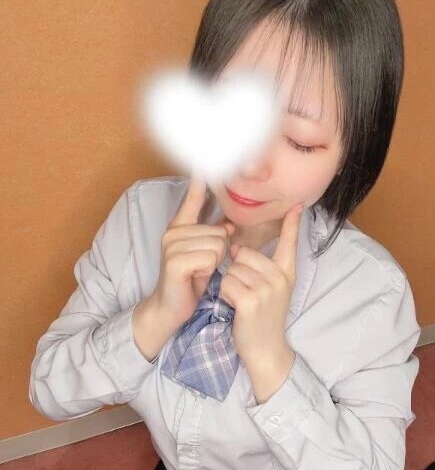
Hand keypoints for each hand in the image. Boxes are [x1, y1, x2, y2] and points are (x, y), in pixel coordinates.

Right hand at [150, 176, 234, 330]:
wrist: (170, 307)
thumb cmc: (190, 280)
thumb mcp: (205, 255)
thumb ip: (214, 237)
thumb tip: (229, 225)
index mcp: (180, 228)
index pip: (192, 199)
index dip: (199, 182)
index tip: (203, 163)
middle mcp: (173, 232)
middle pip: (219, 231)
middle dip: (219, 252)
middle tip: (202, 266)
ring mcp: (172, 245)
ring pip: (217, 244)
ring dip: (214, 262)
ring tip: (199, 271)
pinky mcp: (175, 261)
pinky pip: (210, 257)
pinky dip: (208, 270)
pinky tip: (196, 276)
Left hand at [219, 202, 304, 365]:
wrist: (266, 349)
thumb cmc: (263, 318)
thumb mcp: (271, 290)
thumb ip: (261, 268)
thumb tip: (236, 247)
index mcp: (286, 273)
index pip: (289, 242)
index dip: (292, 223)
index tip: (297, 204)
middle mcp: (280, 278)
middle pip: (244, 254)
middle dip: (236, 271)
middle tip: (244, 292)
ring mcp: (266, 290)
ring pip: (232, 269)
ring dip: (229, 284)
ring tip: (240, 301)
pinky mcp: (251, 302)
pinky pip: (226, 283)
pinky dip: (224, 295)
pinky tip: (234, 307)